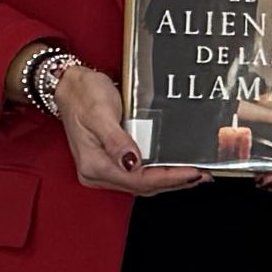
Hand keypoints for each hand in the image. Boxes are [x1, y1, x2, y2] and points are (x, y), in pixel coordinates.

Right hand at [39, 58, 195, 196]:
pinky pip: (137, 174)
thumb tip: (132, 163)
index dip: (168, 178)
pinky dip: (157, 173)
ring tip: (193, 174)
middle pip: (142, 186)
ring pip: (141, 183)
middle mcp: (97, 173)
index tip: (192, 172)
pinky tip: (172, 168)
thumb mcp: (100, 113)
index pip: (138, 180)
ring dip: (168, 180)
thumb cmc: (83, 94)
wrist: (68, 86)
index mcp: (94, 165)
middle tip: (202, 175)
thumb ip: (116, 140)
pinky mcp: (109, 162)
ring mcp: (102, 169)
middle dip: (174, 182)